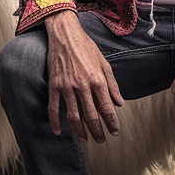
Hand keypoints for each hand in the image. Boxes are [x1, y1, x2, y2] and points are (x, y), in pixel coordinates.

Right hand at [45, 10, 123, 142]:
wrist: (66, 35)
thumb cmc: (87, 47)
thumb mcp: (104, 63)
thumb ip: (112, 85)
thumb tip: (120, 103)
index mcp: (98, 80)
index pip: (106, 108)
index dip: (111, 123)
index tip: (114, 131)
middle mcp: (83, 86)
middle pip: (91, 116)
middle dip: (97, 131)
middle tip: (101, 140)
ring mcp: (67, 87)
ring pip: (74, 116)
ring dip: (80, 131)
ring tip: (85, 139)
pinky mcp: (54, 85)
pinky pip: (54, 108)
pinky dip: (55, 121)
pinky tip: (58, 131)